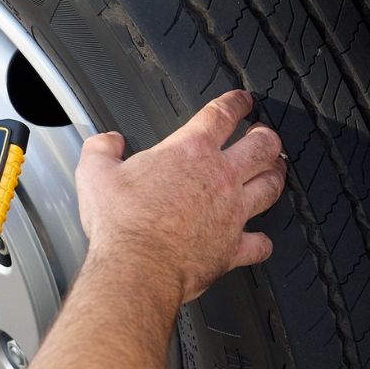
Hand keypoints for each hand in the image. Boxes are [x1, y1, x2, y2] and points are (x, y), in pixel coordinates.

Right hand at [75, 90, 285, 303]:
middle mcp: (220, 178)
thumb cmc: (120, 222)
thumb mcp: (94, 173)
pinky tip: (258, 238)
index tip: (242, 100)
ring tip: (273, 172)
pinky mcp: (233, 248)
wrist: (136, 268)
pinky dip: (261, 240)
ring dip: (274, 176)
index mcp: (189, 152)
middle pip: (263, 147)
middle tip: (264, 135)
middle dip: (267, 137)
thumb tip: (108, 141)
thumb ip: (101, 148)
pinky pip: (260, 243)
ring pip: (271, 187)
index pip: (222, 114)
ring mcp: (232, 214)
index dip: (236, 102)